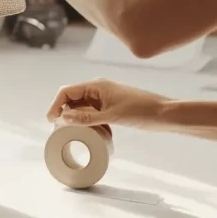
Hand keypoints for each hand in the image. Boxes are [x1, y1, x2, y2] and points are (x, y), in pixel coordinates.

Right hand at [46, 78, 169, 127]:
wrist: (165, 114)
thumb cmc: (141, 112)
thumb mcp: (111, 117)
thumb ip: (85, 118)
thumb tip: (62, 118)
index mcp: (96, 85)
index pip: (66, 91)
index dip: (55, 105)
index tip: (50, 121)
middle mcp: (98, 89)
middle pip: (72, 98)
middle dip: (63, 112)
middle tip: (58, 129)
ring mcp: (105, 97)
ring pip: (81, 106)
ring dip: (74, 117)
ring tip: (70, 131)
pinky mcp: (111, 106)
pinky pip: (91, 111)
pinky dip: (86, 120)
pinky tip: (87, 130)